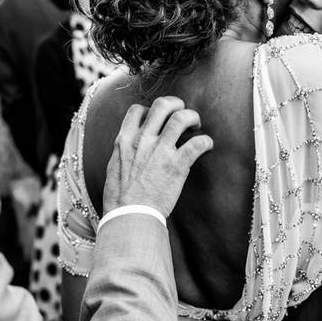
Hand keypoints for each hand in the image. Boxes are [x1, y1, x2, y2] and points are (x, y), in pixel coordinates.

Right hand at [103, 96, 212, 217]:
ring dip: (193, 117)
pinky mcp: (177, 164)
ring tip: (196, 125)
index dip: (150, 110)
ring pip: (182, 117)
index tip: (158, 120)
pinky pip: (198, 143)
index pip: (137, 110)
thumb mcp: (114, 166)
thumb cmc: (120, 198)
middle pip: (162, 105)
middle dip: (176, 104)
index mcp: (125, 140)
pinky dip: (206, 142)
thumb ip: (124, 152)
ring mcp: (160, 150)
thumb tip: (130, 149)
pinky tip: (206, 146)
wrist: (129, 216)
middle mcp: (143, 140)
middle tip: (182, 113)